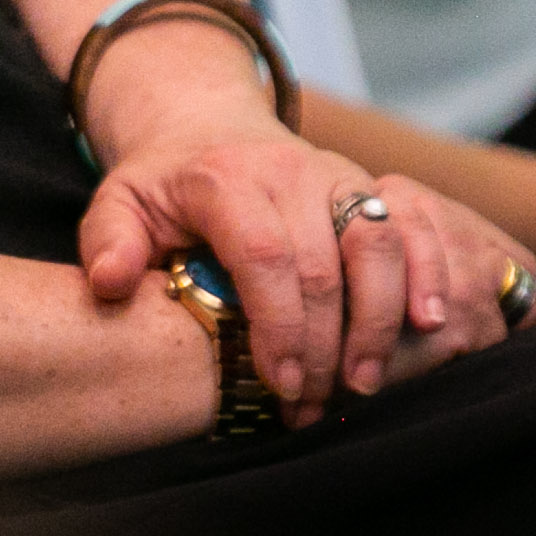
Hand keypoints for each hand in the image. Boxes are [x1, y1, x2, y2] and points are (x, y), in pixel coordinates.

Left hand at [83, 109, 502, 417]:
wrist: (209, 128)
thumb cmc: (166, 184)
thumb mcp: (121, 203)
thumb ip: (108, 240)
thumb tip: (108, 283)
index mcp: (223, 179)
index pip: (263, 254)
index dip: (278, 325)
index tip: (278, 384)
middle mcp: (288, 171)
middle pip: (323, 264)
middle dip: (322, 347)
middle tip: (312, 407)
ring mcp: (336, 175)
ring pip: (377, 244)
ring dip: (378, 320)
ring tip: (363, 385)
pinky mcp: (371, 186)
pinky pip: (413, 226)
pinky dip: (426, 274)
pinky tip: (427, 327)